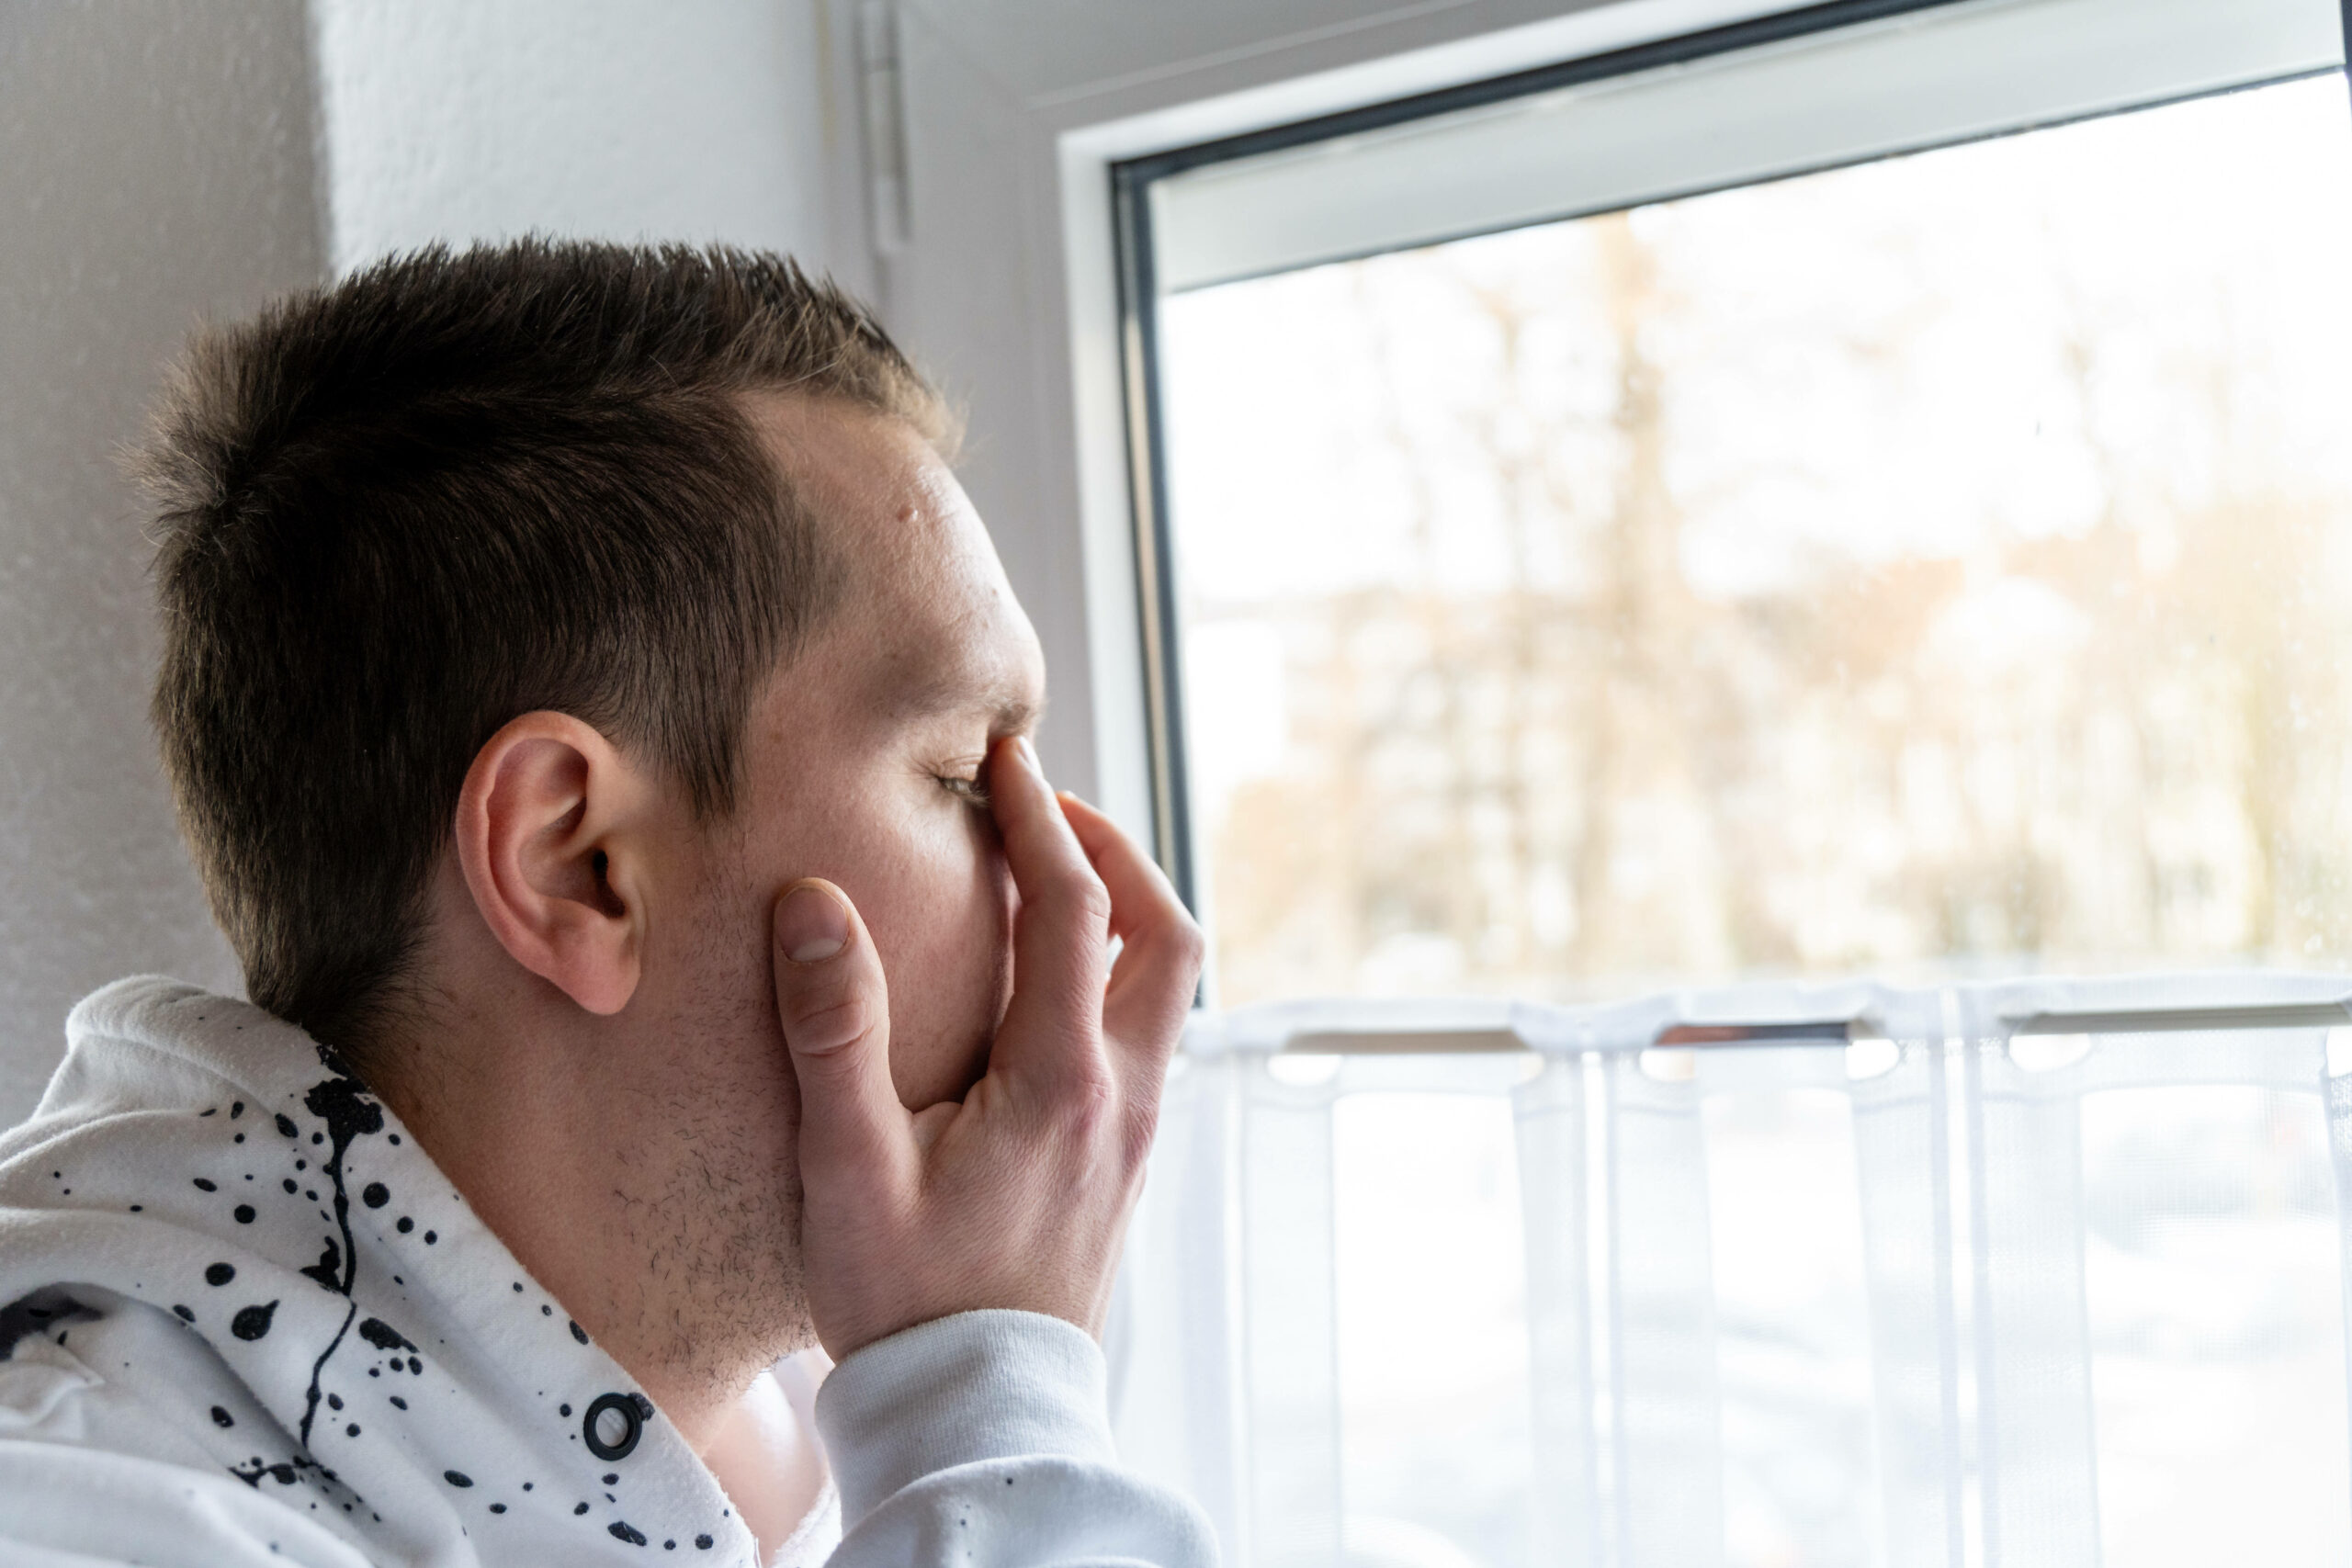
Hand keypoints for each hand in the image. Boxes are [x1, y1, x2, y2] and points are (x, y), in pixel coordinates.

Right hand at [769, 735, 1202, 1357]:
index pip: (1077, 907)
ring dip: (1124, 909)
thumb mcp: (847, 1168)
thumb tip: (814, 904)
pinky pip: (1148, 1030)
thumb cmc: (904, 1301)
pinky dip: (1116, 970)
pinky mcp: (1124, 1157)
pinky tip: (1044, 980)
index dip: (1043, 817)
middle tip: (1043, 804)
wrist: (974, 1409)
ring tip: (1048, 876)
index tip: (1008, 759)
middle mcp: (1122, 1094)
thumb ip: (833, 1030)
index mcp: (1063, 1081)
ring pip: (1168, 982)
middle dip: (1111, 847)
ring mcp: (1134, 1128)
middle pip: (1163, 929)